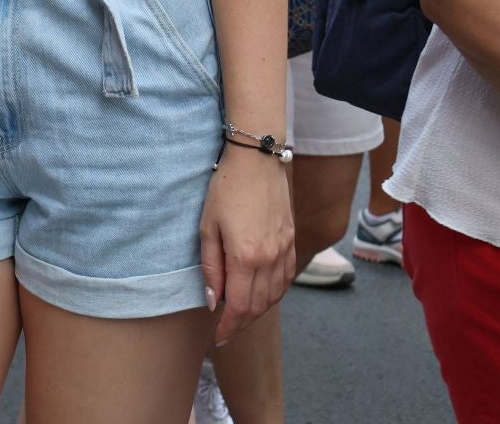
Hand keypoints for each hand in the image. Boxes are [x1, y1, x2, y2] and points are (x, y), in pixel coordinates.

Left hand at [199, 146, 295, 345]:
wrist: (257, 160)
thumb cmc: (225, 189)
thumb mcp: (207, 227)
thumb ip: (211, 267)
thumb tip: (213, 301)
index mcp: (247, 257)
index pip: (240, 307)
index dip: (228, 327)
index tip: (216, 338)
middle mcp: (271, 259)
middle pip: (259, 306)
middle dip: (241, 324)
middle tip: (224, 332)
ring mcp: (285, 251)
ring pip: (275, 296)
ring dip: (257, 311)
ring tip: (239, 316)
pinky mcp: (292, 242)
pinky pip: (286, 280)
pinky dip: (274, 294)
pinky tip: (261, 295)